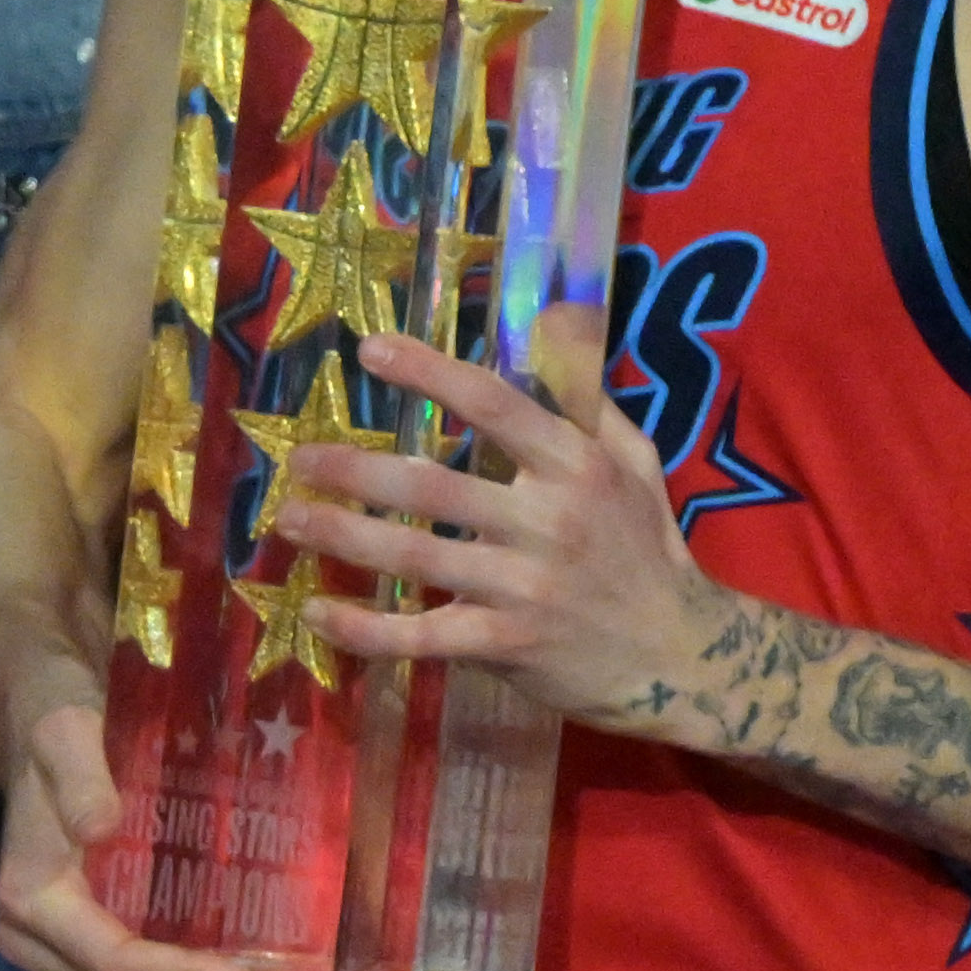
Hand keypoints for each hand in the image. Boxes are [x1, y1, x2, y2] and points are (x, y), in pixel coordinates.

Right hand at [0, 640, 308, 970]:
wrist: (39, 712)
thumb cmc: (56, 718)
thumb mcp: (65, 731)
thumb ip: (80, 775)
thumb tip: (103, 828)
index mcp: (31, 897)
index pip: (113, 962)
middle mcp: (33, 936)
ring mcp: (54, 944)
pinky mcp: (78, 937)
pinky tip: (238, 970)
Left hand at [279, 318, 722, 730]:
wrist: (682, 659)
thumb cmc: (645, 550)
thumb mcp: (632, 462)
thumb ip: (584, 394)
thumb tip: (560, 311)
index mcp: (576, 467)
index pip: (496, 405)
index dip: (431, 374)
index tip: (371, 348)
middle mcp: (548, 521)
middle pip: (434, 488)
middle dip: (357, 471)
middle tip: (298, 457)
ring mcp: (524, 588)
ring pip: (415, 558)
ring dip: (342, 537)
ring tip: (287, 519)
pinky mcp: (506, 646)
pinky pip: (419, 637)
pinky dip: (363, 629)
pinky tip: (317, 612)